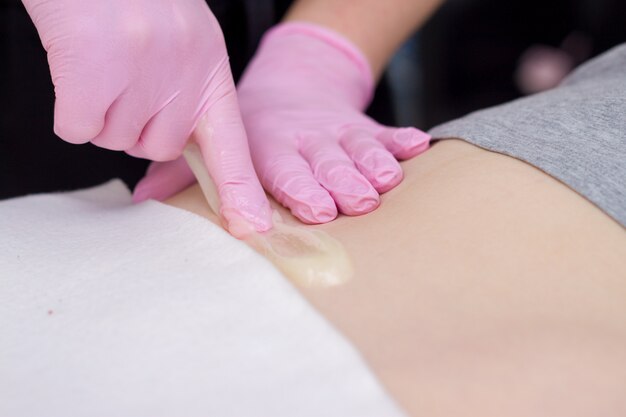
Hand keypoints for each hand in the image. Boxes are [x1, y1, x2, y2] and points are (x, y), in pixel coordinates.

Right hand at [23, 0, 271, 232]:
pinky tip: (75, 65)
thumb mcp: (180, 38)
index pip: (233, 143)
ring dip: (100, 112)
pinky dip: (69, 108)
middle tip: (122, 74)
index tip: (252, 226)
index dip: (240, 189)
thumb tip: (167, 143)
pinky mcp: (93, 70)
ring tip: (100, 62)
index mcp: (209, 66)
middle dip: (135, 124)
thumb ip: (185, 89)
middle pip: (157, 148)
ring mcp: (139, 71)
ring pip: (114, 140)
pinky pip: (77, 129)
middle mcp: (182, 71)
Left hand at [134, 22, 429, 224]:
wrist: (295, 84)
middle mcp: (305, 138)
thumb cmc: (254, 124)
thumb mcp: (215, 138)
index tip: (310, 211)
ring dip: (374, 165)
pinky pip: (384, 132)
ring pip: (358, 148)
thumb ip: (182, 169)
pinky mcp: (362, 126)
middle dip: (341, 182)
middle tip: (356, 201)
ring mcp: (337, 131)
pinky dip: (401, 141)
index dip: (297, 189)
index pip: (282, 169)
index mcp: (269, 144)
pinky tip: (418, 146)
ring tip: (387, 180)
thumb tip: (143, 199)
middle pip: (326, 162)